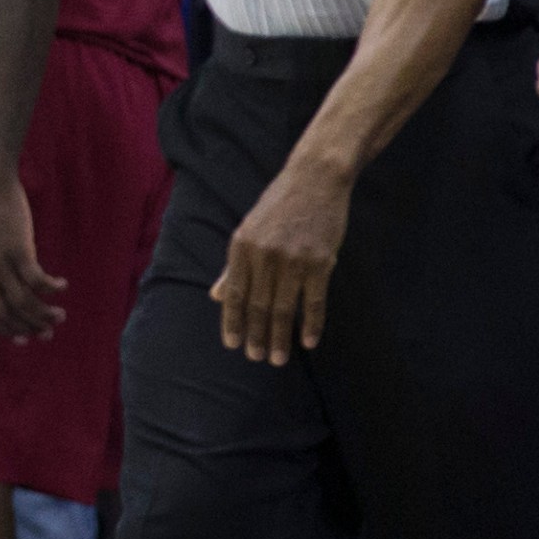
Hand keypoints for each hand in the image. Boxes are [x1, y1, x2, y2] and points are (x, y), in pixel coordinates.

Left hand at [0, 164, 66, 340]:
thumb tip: (10, 286)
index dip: (8, 330)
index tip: (25, 340)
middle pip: (8, 313)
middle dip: (30, 327)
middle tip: (50, 333)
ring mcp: (0, 264)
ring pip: (24, 301)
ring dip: (44, 313)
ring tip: (61, 316)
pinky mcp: (18, 251)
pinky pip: (37, 281)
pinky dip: (51, 288)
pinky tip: (62, 286)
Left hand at [213, 156, 348, 363]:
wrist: (315, 179)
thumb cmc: (278, 205)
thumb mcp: (248, 229)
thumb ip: (233, 266)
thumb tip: (218, 296)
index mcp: (241, 247)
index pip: (234, 294)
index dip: (233, 322)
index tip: (232, 345)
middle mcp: (264, 255)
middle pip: (258, 306)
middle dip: (256, 335)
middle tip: (256, 358)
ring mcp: (293, 260)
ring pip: (284, 308)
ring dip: (280, 337)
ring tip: (276, 358)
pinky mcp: (320, 262)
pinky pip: (315, 301)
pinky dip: (312, 324)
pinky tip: (309, 342)